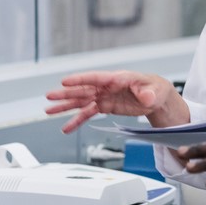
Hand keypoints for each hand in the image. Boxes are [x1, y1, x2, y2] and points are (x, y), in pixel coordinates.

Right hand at [44, 70, 188, 133]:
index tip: (65, 81)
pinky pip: (88, 113)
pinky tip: (66, 127)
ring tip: (49, 110)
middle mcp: (107, 87)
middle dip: (66, 93)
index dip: (80, 79)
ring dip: (65, 106)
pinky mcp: (105, 106)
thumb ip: (149, 94)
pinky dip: (77, 120)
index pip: (96, 78)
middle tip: (50, 96)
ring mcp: (104, 96)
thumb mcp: (155, 91)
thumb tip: (147, 97)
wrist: (156, 97)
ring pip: (81, 101)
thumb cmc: (155, 88)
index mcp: (118, 78)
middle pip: (83, 89)